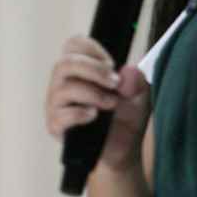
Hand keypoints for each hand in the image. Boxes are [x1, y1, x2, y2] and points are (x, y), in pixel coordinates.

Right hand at [44, 37, 149, 169]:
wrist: (122, 151)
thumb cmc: (125, 120)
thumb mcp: (140, 98)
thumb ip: (137, 83)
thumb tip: (128, 72)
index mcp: (79, 70)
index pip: (73, 45)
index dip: (92, 49)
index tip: (111, 64)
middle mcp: (63, 84)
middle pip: (65, 64)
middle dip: (94, 70)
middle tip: (114, 83)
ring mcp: (56, 105)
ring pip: (64, 89)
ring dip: (93, 93)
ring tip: (111, 104)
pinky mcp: (56, 126)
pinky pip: (61, 115)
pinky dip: (80, 113)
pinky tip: (94, 117)